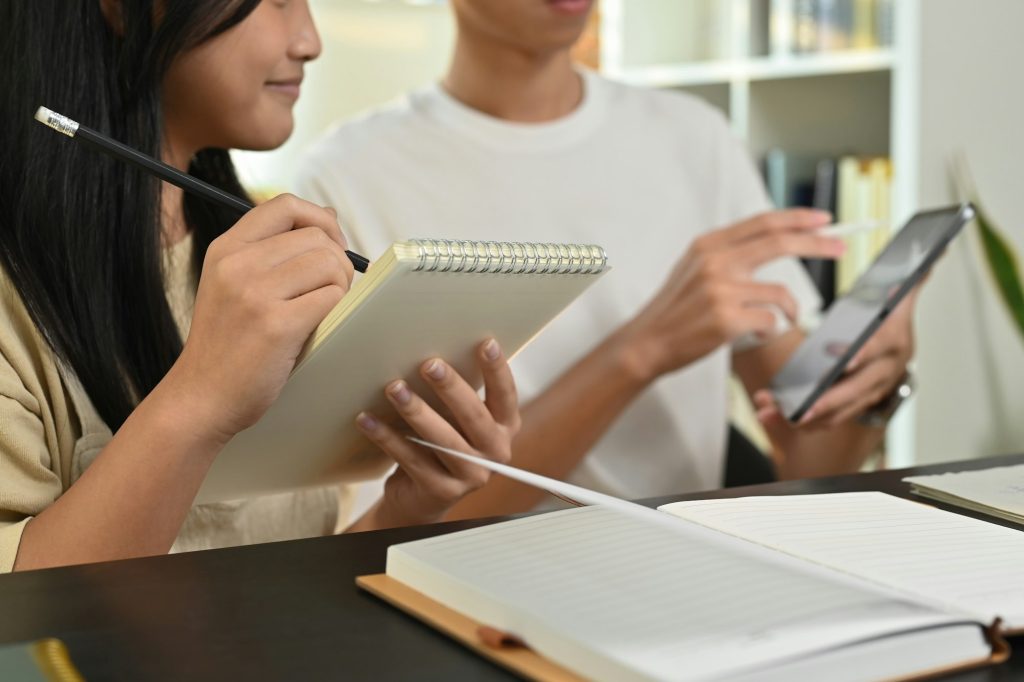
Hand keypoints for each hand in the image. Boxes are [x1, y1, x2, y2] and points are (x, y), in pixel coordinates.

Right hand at [168, 194, 354, 443]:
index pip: (285, 205)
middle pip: (316, 236)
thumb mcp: (233, 284)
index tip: (329, 245)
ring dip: (340, 285)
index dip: (320, 220)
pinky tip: (316, 325)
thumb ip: (274, 251)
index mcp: (226, 249)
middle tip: (330, 288)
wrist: (201, 397)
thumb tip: (330, 218)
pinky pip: (332, 297)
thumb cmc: (227, 344)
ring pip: (330, 264)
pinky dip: (335, 309)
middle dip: (338, 260)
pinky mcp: (277, 325)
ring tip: (322, 308)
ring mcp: (256, 294)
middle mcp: (238, 264)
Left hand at [352, 339, 519, 527]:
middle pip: (473, 416)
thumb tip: (433, 354)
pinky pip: (410, 459)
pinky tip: (368, 419)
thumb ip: (457, 394)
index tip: (486, 343)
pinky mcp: (441, 490)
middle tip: (428, 364)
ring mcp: (470, 475)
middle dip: (450, 387)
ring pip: (441, 439)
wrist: (423, 497)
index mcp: (505, 427)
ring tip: (394, 388)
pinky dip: (387, 437)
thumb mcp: (458, 420)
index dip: (497, 370)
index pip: (505, 395)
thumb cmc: (442, 443)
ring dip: (415, 410)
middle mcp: (494, 453)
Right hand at [620, 209, 844, 382]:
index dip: (798, 218)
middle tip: (842, 247)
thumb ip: (727, 254)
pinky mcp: (726, 320)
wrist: (646, 343)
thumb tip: (773, 240)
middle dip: (818, 244)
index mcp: (708, 245)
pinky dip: (769, 329)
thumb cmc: (675, 311)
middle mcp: (714, 262)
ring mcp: (720, 291)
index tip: (824, 220)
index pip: (763, 223)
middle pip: (780, 242)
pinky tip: (752, 334)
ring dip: (792, 309)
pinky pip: (769, 321)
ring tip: (786, 319)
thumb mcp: (694, 270)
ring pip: (781, 293)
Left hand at [753, 283, 920, 431]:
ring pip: (839, 410)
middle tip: (804, 406)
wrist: (896, 354)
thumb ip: (907, 279)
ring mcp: (867, 392)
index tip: (844, 358)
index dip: (862, 354)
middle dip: (829, 400)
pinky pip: (828, 418)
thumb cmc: (889, 325)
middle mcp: (882, 372)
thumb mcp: (900, 300)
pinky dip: (802, 421)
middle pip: (856, 390)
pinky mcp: (851, 406)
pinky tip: (776, 417)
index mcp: (892, 343)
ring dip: (808, 416)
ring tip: (776, 412)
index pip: (878, 348)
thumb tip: (933, 251)